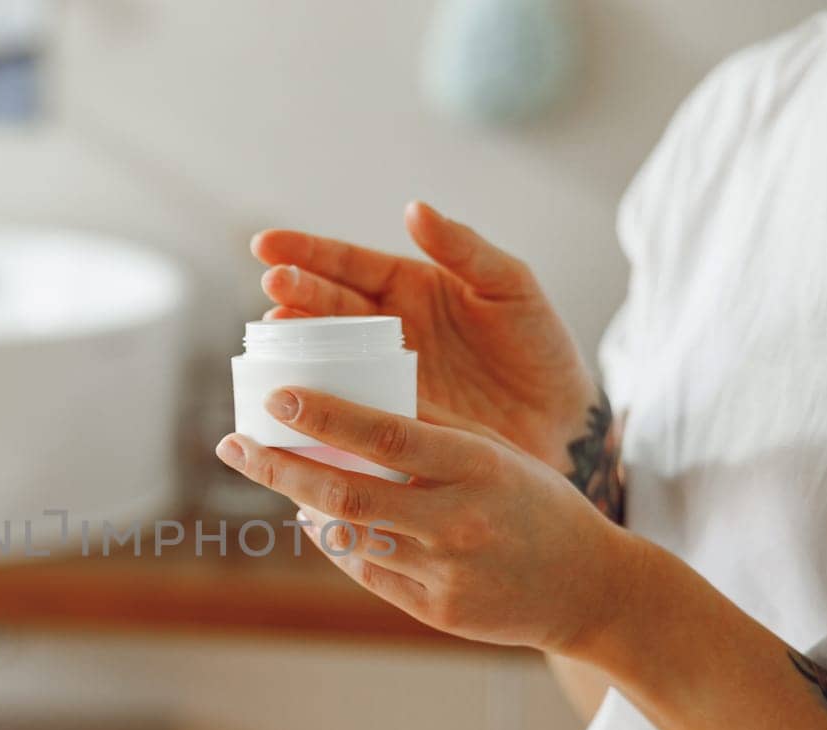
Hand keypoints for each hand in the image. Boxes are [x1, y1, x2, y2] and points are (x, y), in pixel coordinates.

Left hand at [214, 388, 640, 650]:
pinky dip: (333, 540)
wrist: (590, 589)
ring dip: (299, 502)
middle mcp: (458, 522)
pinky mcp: (436, 613)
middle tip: (233, 443)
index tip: (276, 399)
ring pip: (347, 537)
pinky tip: (313, 516)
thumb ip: (430, 428)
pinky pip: (366, 571)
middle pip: (345, 494)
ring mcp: (445, 574)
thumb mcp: (495, 451)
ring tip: (268, 469)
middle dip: (278, 467)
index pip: (386, 436)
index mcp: (478, 468)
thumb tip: (347, 399)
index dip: (324, 417)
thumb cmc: (536, 503)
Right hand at [252, 202, 595, 472]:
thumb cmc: (539, 347)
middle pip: (327, 306)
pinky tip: (293, 393)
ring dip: (295, 343)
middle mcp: (384, 329)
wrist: (560, 422)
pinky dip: (315, 399)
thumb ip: (465, 250)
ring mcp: (381, 375)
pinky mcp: (387, 419)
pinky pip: (343, 405)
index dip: (307, 253)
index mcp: (408, 287)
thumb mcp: (511, 288)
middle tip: (272, 285)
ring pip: (326, 353)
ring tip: (274, 333)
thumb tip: (415, 209)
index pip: (349, 264)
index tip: (267, 246)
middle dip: (295, 292)